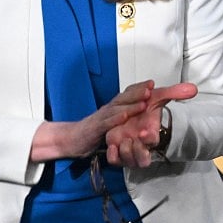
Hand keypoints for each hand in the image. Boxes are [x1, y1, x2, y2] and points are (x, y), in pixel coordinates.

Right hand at [30, 81, 154, 161]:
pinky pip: (106, 123)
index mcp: (112, 108)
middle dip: (138, 92)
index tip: (152, 83)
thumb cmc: (91, 131)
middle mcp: (107, 110)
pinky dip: (116, 119)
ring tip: (144, 100)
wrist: (70, 139)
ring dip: (131, 104)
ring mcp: (101, 118)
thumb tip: (134, 111)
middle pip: (123, 98)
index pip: (126, 95)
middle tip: (150, 87)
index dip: (138, 88)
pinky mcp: (95, 129)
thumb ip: (120, 116)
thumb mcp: (109, 122)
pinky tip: (124, 117)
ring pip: (117, 109)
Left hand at [105, 82, 196, 167]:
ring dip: (126, 151)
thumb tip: (193, 89)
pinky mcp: (115, 149)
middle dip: (139, 150)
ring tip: (125, 138)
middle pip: (142, 160)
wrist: (127, 109)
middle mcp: (140, 145)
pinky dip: (113, 155)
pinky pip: (114, 161)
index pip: (153, 142)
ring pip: (127, 161)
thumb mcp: (158, 96)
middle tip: (135, 136)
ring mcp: (127, 149)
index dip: (150, 138)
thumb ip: (176, 93)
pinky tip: (113, 145)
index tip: (146, 131)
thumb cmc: (144, 105)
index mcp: (151, 135)